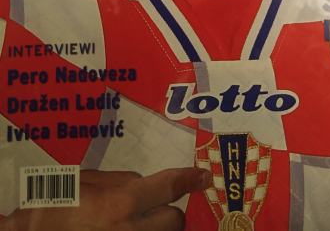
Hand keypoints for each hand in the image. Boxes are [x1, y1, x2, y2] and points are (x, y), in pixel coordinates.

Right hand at [0, 167, 210, 230]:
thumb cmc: (53, 208)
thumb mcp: (86, 183)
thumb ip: (119, 181)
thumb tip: (141, 183)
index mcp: (122, 203)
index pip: (169, 186)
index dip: (189, 179)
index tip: (203, 177)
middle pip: (174, 219)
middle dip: (168, 211)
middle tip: (153, 208)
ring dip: (158, 228)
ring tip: (139, 222)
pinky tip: (130, 229)